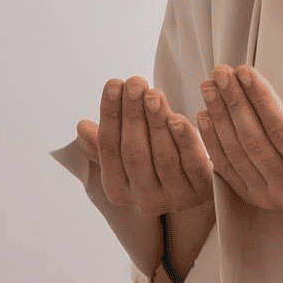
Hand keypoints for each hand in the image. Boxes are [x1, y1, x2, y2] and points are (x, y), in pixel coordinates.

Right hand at [76, 75, 212, 215]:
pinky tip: (177, 117)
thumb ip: (107, 144)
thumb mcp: (130, 156)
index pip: (110, 150)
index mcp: (119, 191)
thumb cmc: (157, 164)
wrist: (197, 189)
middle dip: (132, 115)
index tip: (114, 84)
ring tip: (153, 93)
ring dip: (156, 121)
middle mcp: (144, 200)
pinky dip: (184, 139)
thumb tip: (82, 127)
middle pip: (134, 153)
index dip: (111, 116)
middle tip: (135, 82)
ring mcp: (174, 197)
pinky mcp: (200, 190)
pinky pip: (191, 162)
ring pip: (162, 156)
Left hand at [197, 63, 282, 211]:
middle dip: (234, 102)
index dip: (260, 99)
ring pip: (236, 152)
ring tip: (209, 86)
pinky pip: (226, 167)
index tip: (245, 71)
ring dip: (219, 116)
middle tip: (220, 72)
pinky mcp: (250, 199)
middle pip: (254, 140)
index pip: (280, 130)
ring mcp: (267, 196)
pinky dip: (213, 140)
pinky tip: (204, 115)